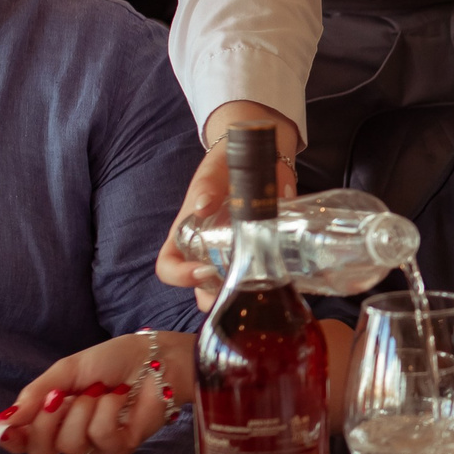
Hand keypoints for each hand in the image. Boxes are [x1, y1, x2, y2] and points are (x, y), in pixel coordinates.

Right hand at [0, 332, 192, 453]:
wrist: (154, 357)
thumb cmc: (111, 361)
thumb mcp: (67, 371)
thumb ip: (36, 395)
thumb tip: (3, 420)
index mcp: (53, 417)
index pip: (25, 441)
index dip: (14, 439)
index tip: (8, 430)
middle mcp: (71, 435)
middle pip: (41, 450)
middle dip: (47, 422)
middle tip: (60, 397)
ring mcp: (96, 445)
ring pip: (71, 444)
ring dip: (83, 410)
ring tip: (98, 390)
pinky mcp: (122, 447)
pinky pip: (102, 438)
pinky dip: (107, 411)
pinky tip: (118, 396)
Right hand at [156, 102, 299, 309]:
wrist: (255, 155)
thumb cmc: (223, 166)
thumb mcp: (212, 173)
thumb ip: (208, 186)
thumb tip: (203, 205)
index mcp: (186, 235)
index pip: (168, 265)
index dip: (179, 275)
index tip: (201, 271)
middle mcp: (207, 251)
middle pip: (201, 289)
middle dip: (216, 298)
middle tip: (238, 291)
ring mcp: (234, 254)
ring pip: (232, 286)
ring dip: (244, 292)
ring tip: (262, 286)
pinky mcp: (261, 250)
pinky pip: (262, 272)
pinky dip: (272, 277)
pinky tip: (286, 273)